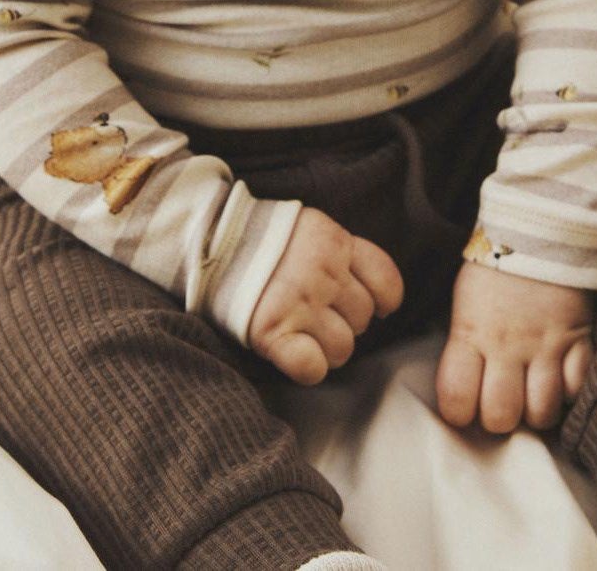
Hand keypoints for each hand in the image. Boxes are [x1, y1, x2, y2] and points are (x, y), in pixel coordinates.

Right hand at [247, 207, 403, 385]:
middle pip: (363, 320)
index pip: (387, 282)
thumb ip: (339, 251)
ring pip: (343, 348)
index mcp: (335, 242)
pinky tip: (295, 353)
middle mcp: (323, 272)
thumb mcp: (309, 227)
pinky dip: (309, 367)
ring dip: (326, 347)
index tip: (369, 304)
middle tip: (318, 315)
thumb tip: (371, 292)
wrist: (209, 237)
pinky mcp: (273, 330)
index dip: (382, 300)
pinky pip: (312, 367)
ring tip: (303, 333)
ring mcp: (299, 301)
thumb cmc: (262, 238)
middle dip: (345, 322)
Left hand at [435, 260, 595, 431]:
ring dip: (537, 411)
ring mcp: (545, 346)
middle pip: (501, 416)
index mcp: (471, 334)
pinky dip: (571, 392)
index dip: (459, 413)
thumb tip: (461, 390)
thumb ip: (464, 346)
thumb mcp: (464, 305)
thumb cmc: (493, 271)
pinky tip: (562, 379)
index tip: (464, 407)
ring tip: (533, 395)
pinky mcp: (579, 341)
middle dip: (500, 420)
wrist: (539, 232)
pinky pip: (578, 388)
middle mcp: (506, 346)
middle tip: (504, 403)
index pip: (456, 398)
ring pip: (542, 412)